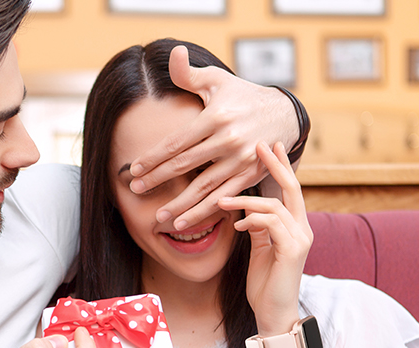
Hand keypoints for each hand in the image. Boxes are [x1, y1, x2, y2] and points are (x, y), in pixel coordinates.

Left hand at [128, 45, 299, 231]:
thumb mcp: (218, 80)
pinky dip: (205, 212)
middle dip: (158, 179)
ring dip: (181, 205)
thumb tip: (174, 54)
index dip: (153, 157)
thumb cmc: (242, 96)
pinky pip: (225, 197)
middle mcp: (229, 139)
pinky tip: (186, 222)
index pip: (176, 141)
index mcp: (216, 117)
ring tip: (160, 217)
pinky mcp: (252, 174)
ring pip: (205, 187)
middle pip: (185, 165)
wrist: (285, 113)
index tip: (133, 169)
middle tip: (136, 190)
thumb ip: (190, 74)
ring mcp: (242, 159)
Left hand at [217, 142, 312, 335]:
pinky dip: (252, 219)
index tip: (269, 147)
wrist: (273, 312)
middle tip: (260, 145)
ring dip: (246, 200)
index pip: (290, 190)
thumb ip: (258, 228)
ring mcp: (300, 239)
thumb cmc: (265, 283)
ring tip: (222, 202)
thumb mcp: (259, 249)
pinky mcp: (293, 251)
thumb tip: (247, 210)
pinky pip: (272, 224)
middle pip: (292, 188)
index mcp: (295, 227)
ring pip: (275, 206)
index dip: (281, 167)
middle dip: (275, 165)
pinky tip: (238, 225)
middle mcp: (303, 229)